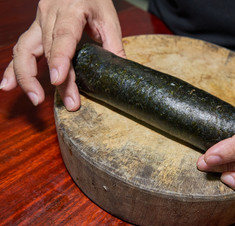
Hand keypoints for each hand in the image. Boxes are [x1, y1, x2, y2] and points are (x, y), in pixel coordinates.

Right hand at [1, 0, 125, 110]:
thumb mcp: (108, 18)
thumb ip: (114, 45)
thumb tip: (121, 71)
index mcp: (71, 10)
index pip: (63, 36)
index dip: (59, 59)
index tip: (58, 80)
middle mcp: (49, 14)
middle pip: (48, 51)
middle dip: (58, 80)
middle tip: (70, 103)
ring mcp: (38, 21)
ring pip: (24, 49)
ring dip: (27, 76)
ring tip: (35, 99)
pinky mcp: (35, 28)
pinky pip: (20, 49)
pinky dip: (13, 68)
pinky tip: (8, 85)